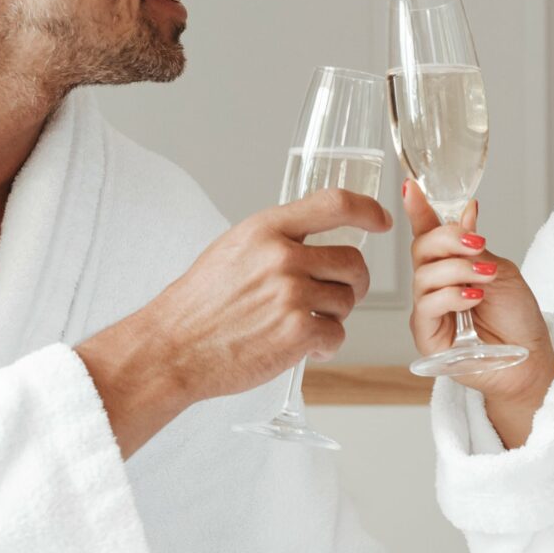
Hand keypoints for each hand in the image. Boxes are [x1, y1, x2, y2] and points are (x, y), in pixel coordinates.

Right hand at [78, 186, 392, 456]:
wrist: (173, 348)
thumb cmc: (198, 306)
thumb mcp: (232, 252)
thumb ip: (273, 242)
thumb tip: (314, 245)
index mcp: (265, 229)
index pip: (333, 204)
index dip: (367, 210)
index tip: (381, 220)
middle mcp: (282, 256)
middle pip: (352, 261)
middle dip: (353, 282)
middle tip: (337, 296)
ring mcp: (291, 294)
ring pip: (347, 300)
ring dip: (333, 316)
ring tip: (301, 325)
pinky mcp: (298, 332)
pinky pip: (337, 335)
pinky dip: (324, 346)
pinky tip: (301, 347)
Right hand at [405, 182, 553, 445]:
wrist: (530, 358)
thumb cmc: (518, 320)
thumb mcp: (502, 271)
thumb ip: (476, 247)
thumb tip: (465, 211)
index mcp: (451, 266)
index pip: (427, 234)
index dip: (418, 211)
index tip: (412, 188)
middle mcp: (434, 286)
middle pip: (421, 250)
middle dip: (447, 239)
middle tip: (477, 243)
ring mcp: (429, 311)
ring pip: (424, 276)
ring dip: (458, 270)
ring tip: (485, 278)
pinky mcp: (427, 337)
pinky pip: (426, 306)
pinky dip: (451, 296)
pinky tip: (473, 298)